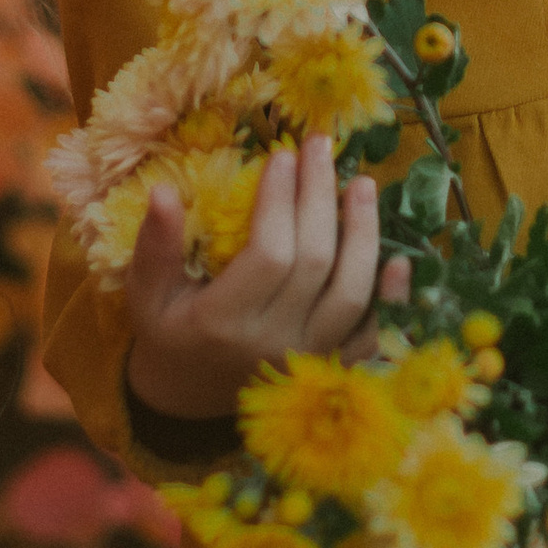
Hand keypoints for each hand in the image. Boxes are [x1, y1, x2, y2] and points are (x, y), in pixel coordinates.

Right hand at [123, 136, 400, 423]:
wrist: (186, 400)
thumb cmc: (167, 334)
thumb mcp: (146, 294)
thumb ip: (155, 247)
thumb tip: (164, 190)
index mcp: (223, 324)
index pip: (268, 254)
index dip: (280, 202)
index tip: (282, 155)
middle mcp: (272, 345)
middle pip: (315, 264)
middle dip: (321, 197)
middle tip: (321, 147)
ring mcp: (308, 361)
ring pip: (351, 295)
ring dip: (364, 235)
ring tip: (363, 183)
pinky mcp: (332, 370)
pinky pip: (372, 337)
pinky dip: (392, 300)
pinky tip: (401, 259)